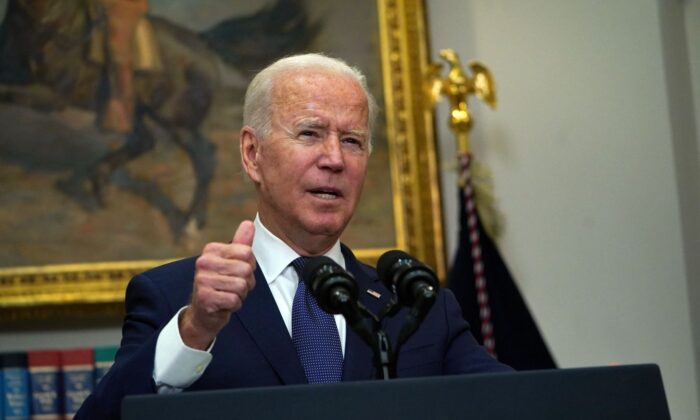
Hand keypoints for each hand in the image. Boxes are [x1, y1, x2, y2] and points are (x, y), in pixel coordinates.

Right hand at [179, 220, 255, 349]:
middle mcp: (203, 262)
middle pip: (246, 270)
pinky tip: (224, 304)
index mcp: (211, 250)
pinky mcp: (204, 297)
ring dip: (240, 295)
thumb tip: (249, 223)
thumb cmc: (221, 284)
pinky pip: (234, 300)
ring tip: (228, 294)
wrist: (204, 313)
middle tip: (233, 287)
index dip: (250, 266)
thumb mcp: (232, 262)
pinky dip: (234, 305)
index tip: (238, 272)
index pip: (247, 253)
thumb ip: (241, 244)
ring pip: (241, 286)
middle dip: (246, 282)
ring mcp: (202, 279)